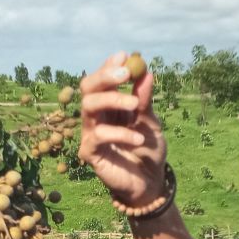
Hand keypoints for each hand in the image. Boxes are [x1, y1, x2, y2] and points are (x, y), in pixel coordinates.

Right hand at [79, 53, 167, 207]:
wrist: (150, 182)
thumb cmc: (148, 151)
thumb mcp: (150, 122)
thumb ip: (145, 100)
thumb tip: (146, 73)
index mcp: (109, 106)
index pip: (101, 81)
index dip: (109, 67)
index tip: (125, 56)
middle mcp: (96, 117)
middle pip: (88, 89)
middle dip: (104, 77)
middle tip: (124, 73)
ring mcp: (90, 134)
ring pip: (89, 107)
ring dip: (112, 100)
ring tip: (135, 106)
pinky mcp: (90, 153)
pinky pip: (99, 135)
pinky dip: (120, 133)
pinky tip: (138, 139)